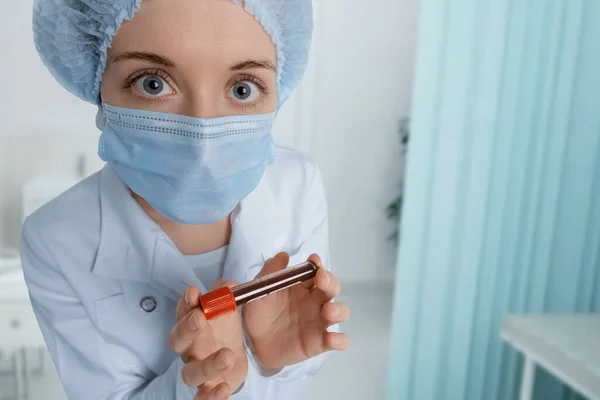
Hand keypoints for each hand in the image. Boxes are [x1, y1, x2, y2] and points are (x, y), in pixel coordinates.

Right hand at [169, 281, 247, 399]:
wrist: (234, 354)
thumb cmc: (224, 328)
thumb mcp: (228, 307)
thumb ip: (227, 294)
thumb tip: (229, 285)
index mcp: (192, 323)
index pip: (183, 311)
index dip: (185, 302)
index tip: (193, 292)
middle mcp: (189, 348)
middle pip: (177, 340)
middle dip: (186, 329)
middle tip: (199, 318)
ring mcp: (197, 369)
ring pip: (190, 373)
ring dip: (207, 365)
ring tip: (227, 356)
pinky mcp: (208, 388)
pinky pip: (202, 397)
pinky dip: (211, 397)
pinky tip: (224, 388)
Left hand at [242, 252, 349, 369]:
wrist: (252, 344)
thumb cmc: (259, 314)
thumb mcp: (259, 291)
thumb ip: (270, 272)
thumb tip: (283, 255)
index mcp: (302, 287)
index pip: (316, 271)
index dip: (317, 264)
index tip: (314, 260)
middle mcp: (315, 302)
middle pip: (332, 288)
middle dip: (330, 282)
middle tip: (321, 280)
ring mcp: (319, 322)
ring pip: (341, 312)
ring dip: (339, 310)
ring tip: (328, 311)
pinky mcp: (320, 342)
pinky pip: (339, 341)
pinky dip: (339, 340)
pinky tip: (331, 339)